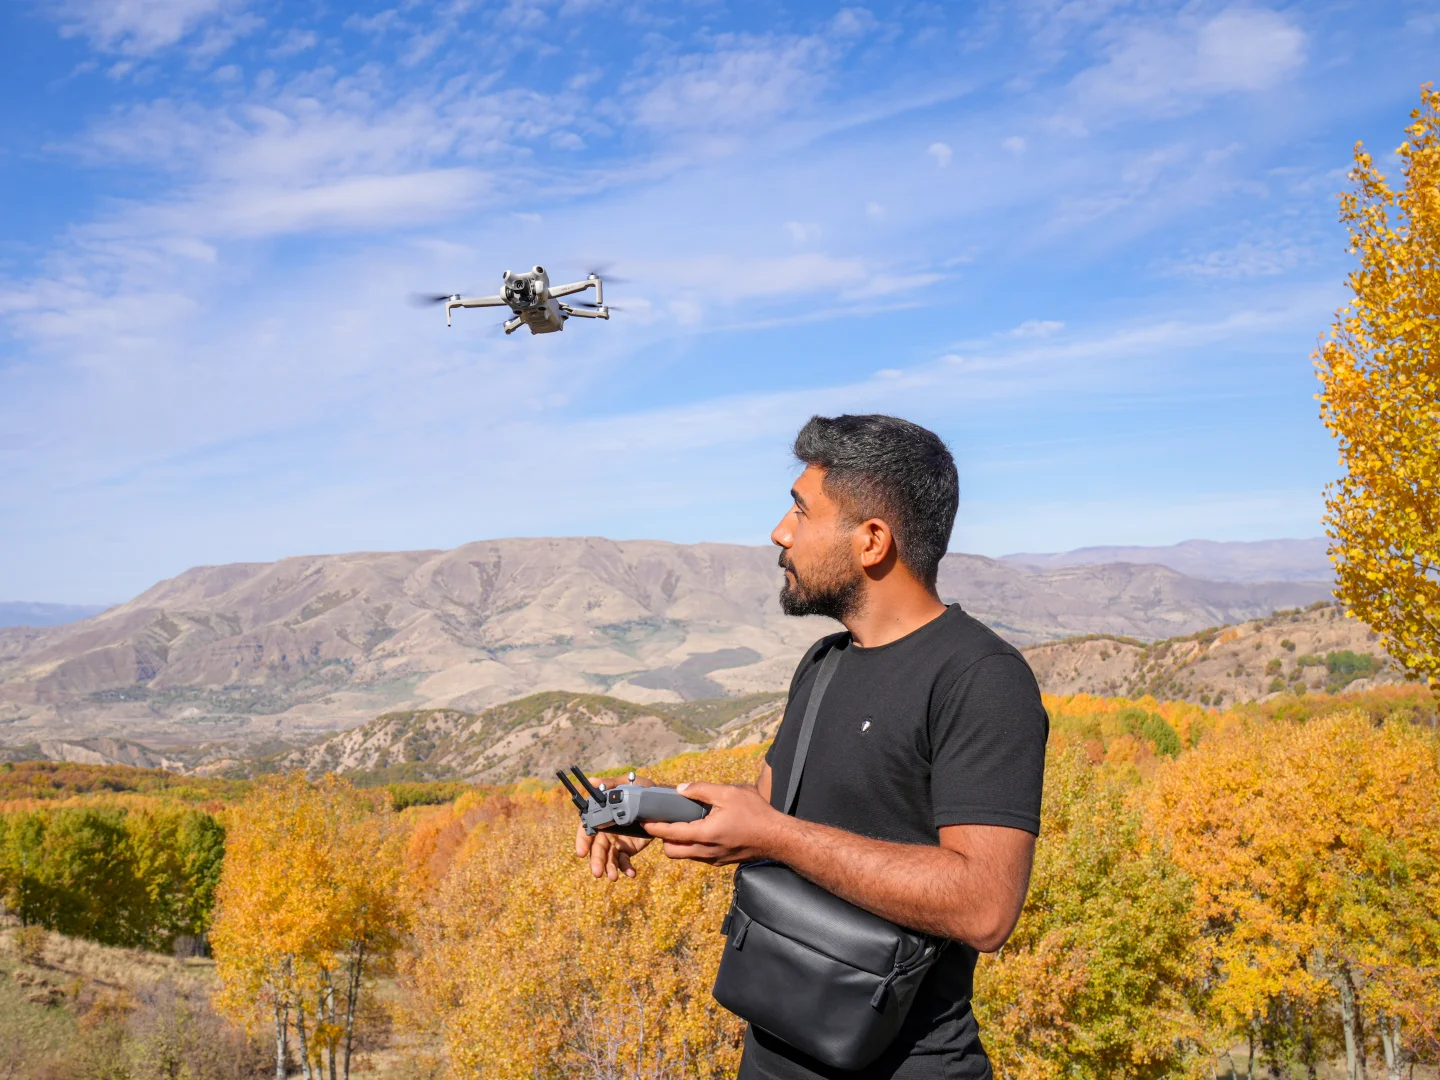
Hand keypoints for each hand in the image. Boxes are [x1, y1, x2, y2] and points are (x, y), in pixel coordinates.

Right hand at [573, 774, 654, 880]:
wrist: (659, 802)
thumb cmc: (640, 789)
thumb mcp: (627, 784)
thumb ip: (611, 784)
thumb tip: (593, 781)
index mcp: (601, 816)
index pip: (587, 829)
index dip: (582, 840)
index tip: (581, 853)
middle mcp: (605, 831)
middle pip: (597, 848)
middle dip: (596, 861)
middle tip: (597, 873)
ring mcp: (616, 842)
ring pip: (608, 858)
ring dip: (609, 868)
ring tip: (613, 878)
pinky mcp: (627, 849)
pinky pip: (623, 861)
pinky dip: (626, 868)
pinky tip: (631, 873)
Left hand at [643, 782, 786, 864]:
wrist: (778, 838)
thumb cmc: (756, 813)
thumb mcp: (729, 793)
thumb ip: (701, 790)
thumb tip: (681, 789)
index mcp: (705, 834)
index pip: (671, 834)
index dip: (655, 827)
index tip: (644, 822)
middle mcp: (706, 851)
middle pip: (672, 852)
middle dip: (664, 839)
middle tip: (666, 822)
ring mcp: (714, 859)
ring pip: (686, 855)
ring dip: (679, 843)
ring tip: (684, 824)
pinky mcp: (722, 861)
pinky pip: (699, 856)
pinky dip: (693, 846)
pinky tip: (702, 830)